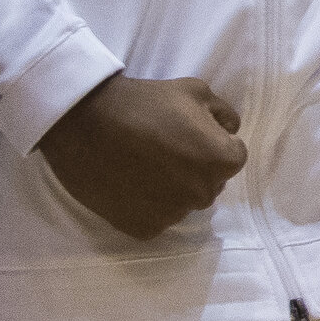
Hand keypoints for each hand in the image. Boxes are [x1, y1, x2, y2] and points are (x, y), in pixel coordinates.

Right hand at [37, 74, 246, 239]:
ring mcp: (172, 214)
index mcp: (222, 161)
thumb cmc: (146, 103)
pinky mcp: (142, 229)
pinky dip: (149, 206)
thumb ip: (224, 114)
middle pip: (210, 182)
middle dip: (196, 167)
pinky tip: (132, 183)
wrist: (86, 124)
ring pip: (184, 201)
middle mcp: (203, 194)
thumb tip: (230, 131)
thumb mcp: (197, 91)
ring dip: (173, 188)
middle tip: (166, 149)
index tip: (187, 134)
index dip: (212, 142)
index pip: (232, 156)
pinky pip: (158, 218)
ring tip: (146, 166)